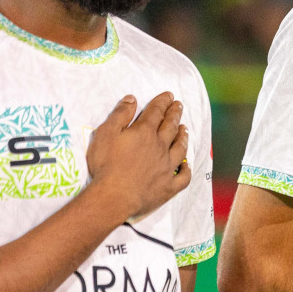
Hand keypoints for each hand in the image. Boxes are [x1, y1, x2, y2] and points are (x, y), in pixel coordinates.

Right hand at [85, 93, 190, 219]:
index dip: (163, 102)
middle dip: (175, 114)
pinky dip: (186, 170)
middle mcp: (160, 147)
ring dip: (183, 137)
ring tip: (185, 129)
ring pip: (180, 148)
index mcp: (145, 133)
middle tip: (179, 105)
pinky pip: (183, 177)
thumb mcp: (106, 133)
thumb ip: (120, 115)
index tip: (170, 95)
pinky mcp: (169, 186)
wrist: (114, 196)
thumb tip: (132, 98)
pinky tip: (186, 166)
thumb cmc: (107, 164)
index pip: (156, 113)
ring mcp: (167, 167)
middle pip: (171, 127)